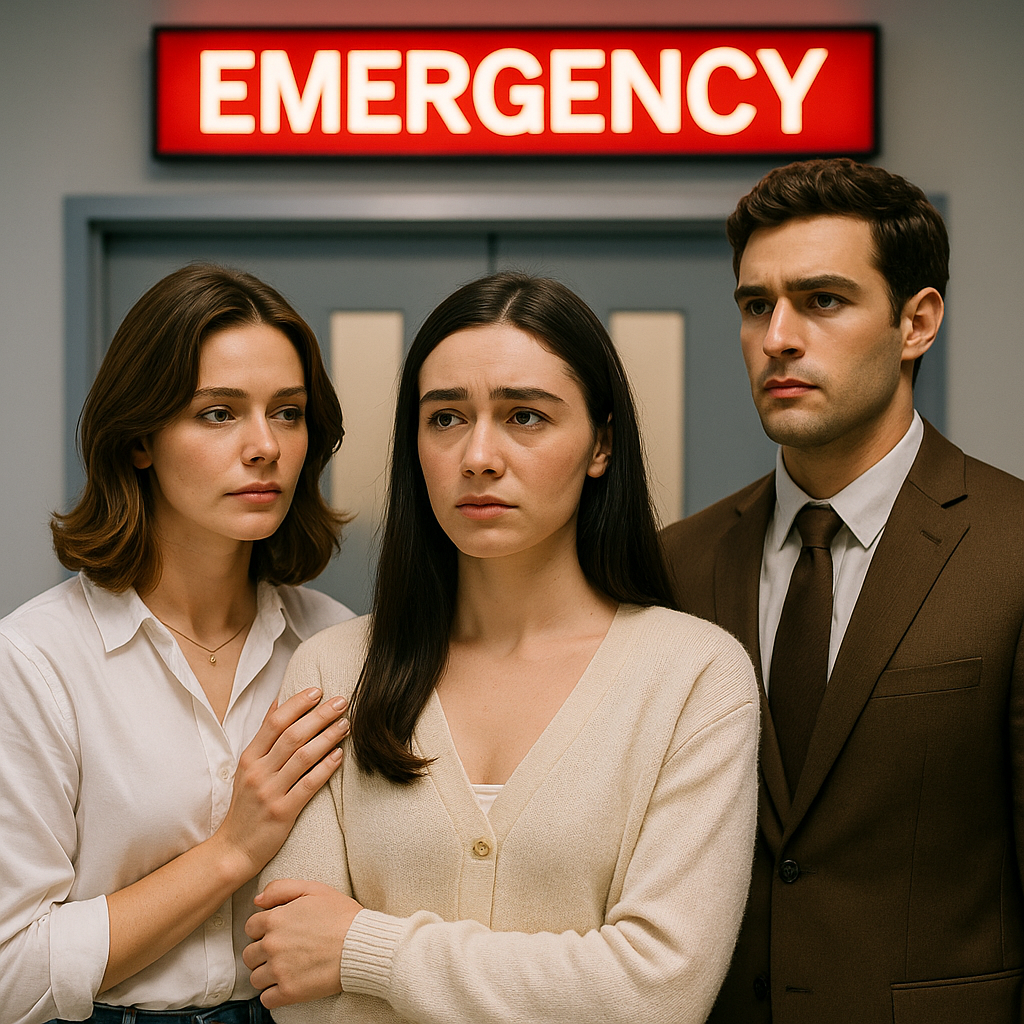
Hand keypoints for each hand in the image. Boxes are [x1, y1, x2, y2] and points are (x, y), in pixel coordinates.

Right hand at [214, 689, 348, 879]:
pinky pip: (308, 785)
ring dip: (328, 737)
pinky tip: (340, 755)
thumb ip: (264, 737)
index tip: (318, 690)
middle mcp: (258, 772)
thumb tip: (278, 702)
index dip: (297, 703)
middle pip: (292, 735)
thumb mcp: (247, 768)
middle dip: (319, 715)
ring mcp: (270, 792)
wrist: (234, 849)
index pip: (274, 722)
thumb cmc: (246, 805)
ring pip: (303, 757)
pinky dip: (326, 768)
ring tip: (346, 725)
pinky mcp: (282, 812)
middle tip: (341, 702)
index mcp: (249, 758)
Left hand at [244, 878, 363, 1006]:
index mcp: (275, 919)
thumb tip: (257, 900)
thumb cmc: (342, 915)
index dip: (263, 929)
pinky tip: (288, 985)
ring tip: (286, 969)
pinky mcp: (289, 992)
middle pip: (249, 954)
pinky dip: (274, 995)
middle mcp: (272, 945)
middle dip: (262, 953)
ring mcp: (279, 970)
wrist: (362, 944)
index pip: (250, 928)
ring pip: (256, 978)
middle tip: (283, 951)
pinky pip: (266, 1000)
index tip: (277, 933)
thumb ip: (281, 888)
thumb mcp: (314, 889)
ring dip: (267, 974)